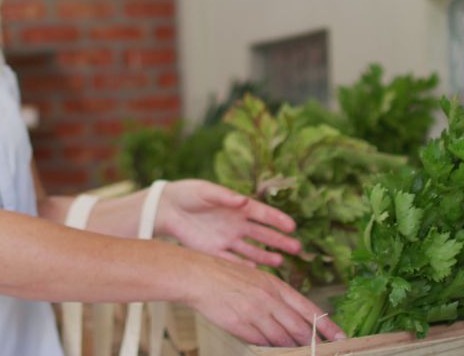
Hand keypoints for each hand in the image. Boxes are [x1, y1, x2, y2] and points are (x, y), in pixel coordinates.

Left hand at [156, 179, 300, 266]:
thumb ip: (225, 197)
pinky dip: (243, 266)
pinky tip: (256, 270)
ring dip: (266, 256)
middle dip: (280, 241)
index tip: (292, 226)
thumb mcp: (206, 191)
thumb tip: (243, 200)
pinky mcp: (213, 251)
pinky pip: (232, 261)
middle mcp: (236, 224)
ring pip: (251, 250)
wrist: (166, 208)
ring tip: (281, 262)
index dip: (278, 220)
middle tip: (297, 248)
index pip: (263, 214)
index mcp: (237, 207)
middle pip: (262, 235)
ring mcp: (226, 239)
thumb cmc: (188, 194)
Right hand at [186, 253, 346, 345]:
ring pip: (283, 339)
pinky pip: (262, 342)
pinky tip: (275, 350)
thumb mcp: (259, 279)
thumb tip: (293, 317)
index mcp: (276, 286)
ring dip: (293, 348)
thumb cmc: (227, 276)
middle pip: (300, 328)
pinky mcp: (241, 326)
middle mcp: (269, 300)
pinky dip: (271, 348)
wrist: (200, 276)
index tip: (340, 336)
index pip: (309, 309)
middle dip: (314, 343)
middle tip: (324, 351)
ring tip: (301, 352)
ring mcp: (255, 313)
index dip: (327, 325)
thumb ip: (277, 298)